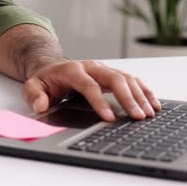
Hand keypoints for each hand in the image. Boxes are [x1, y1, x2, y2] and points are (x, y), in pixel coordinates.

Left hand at [22, 60, 161, 121]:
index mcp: (72, 70)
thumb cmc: (44, 80)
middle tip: (138, 117)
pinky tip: (154, 105)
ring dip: (140, 96)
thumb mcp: (32, 86)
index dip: (100, 102)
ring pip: (127, 79)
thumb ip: (34, 96)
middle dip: (128, 98)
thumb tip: (40, 106)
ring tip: (149, 114)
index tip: (109, 118)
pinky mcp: (112, 74)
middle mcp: (92, 67)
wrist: (51, 68)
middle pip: (114, 79)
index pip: (89, 85)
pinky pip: (133, 80)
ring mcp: (104, 69)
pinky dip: (145, 92)